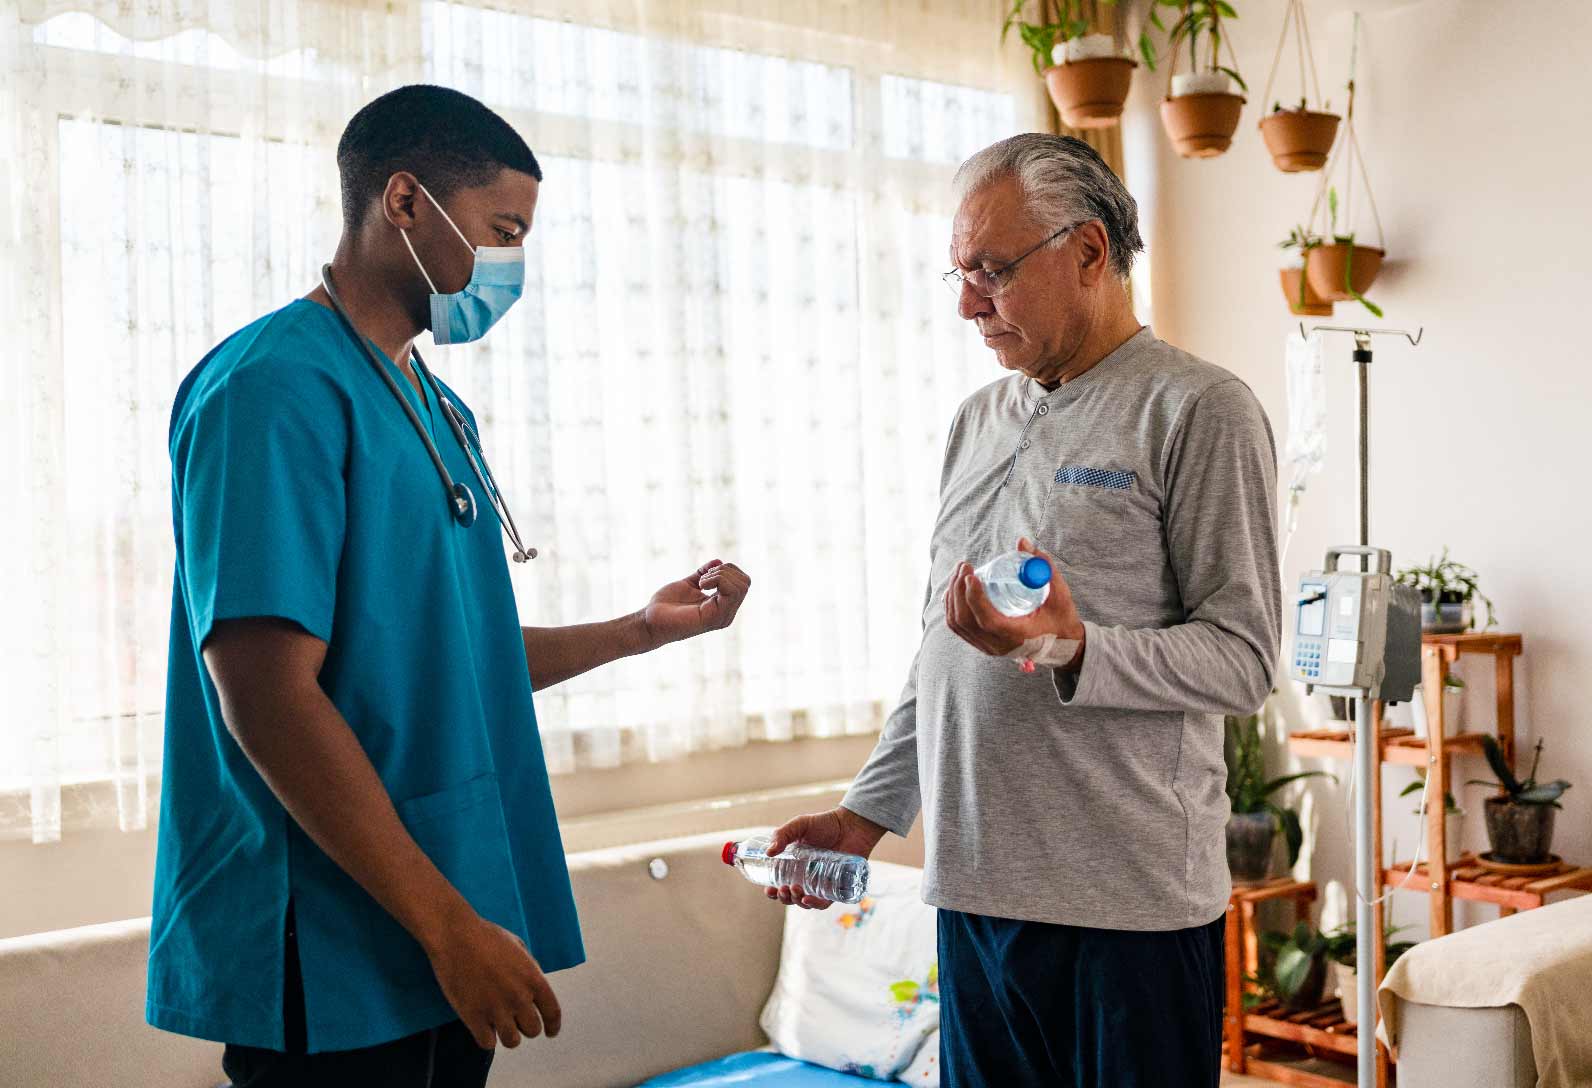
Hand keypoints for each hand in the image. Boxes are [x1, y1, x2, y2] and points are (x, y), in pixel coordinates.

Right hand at [424, 912, 561, 1050]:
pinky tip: (482, 1028)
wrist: (456, 935)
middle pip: (532, 1030)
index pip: (553, 1013)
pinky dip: (486, 1038)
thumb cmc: (486, 936)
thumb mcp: (518, 947)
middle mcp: (519, 997)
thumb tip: (534, 989)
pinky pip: (488, 1043)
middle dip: (525, 1026)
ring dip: (507, 1035)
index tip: (550, 1033)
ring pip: (512, 1042)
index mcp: (533, 979)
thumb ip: (530, 969)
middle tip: (514, 1020)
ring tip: (498, 1026)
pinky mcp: (473, 1016)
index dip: (553, 1026)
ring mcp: (496, 1008)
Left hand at [641, 559, 751, 648]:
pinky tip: (700, 586)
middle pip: (746, 582)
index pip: (743, 582)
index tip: (705, 574)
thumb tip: (719, 561)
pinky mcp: (715, 618)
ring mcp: (722, 617)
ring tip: (701, 582)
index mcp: (723, 606)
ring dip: (720, 575)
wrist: (649, 621)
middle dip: (726, 570)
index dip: (727, 570)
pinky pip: (731, 591)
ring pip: (742, 585)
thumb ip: (705, 574)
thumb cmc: (666, 605)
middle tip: (704, 577)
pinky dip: (716, 580)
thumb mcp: (689, 584)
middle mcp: (726, 614)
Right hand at [764, 806, 887, 910]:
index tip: (768, 889)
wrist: (851, 825)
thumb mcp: (799, 825)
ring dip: (796, 901)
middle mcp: (807, 878)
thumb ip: (782, 834)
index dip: (773, 892)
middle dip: (784, 898)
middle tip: (783, 888)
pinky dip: (815, 904)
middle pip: (791, 897)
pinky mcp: (836, 888)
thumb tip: (768, 852)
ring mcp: (821, 884)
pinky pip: (824, 903)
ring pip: (805, 902)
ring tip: (794, 889)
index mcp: (795, 867)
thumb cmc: (825, 824)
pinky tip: (807, 899)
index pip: (780, 885)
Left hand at [945, 537, 1084, 665]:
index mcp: (1018, 636)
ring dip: (953, 596)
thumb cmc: (1060, 619)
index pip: (988, 621)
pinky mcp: (981, 644)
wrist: (1060, 646)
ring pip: (957, 623)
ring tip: (959, 572)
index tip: (971, 575)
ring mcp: (987, 647)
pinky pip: (958, 626)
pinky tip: (955, 588)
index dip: (975, 598)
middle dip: (959, 590)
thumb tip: (1022, 542)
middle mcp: (999, 646)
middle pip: (966, 620)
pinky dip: (952, 606)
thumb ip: (1043, 567)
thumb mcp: (1060, 594)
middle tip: (964, 566)